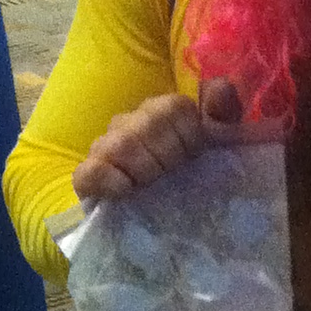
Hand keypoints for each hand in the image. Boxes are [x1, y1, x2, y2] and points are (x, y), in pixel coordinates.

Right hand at [71, 76, 285, 201]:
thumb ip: (224, 113)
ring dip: (146, 169)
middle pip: (150, 123)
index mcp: (163, 111)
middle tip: (176, 175)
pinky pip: (91, 171)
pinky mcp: (87, 176)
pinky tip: (126, 192)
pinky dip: (110, 181)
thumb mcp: (219, 146)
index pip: (178, 107)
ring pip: (122, 143)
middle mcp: (131, 121)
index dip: (192, 137)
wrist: (159, 222)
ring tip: (154, 185)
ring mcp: (106, 147)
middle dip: (172, 156)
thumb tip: (220, 88)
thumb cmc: (193, 177)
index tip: (196, 158)